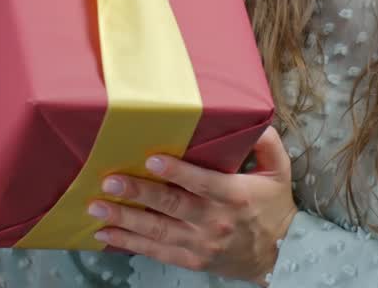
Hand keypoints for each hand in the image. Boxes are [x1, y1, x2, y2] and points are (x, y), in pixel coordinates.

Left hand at [89, 127, 296, 285]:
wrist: (280, 256)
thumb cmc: (275, 207)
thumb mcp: (279, 170)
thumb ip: (266, 142)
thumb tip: (252, 118)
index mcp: (235, 196)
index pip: (202, 183)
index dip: (177, 172)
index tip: (152, 159)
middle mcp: (214, 222)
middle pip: (171, 206)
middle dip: (138, 193)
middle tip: (110, 181)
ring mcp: (200, 244)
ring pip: (157, 230)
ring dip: (124, 218)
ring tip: (97, 207)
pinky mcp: (191, 259)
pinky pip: (156, 251)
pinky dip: (129, 242)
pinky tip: (106, 233)